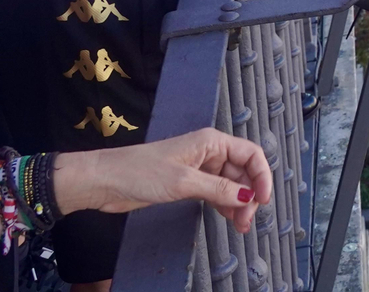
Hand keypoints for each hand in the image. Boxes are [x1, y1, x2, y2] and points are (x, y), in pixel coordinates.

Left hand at [53, 128, 272, 232]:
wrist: (105, 181)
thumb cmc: (141, 172)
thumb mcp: (184, 182)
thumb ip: (218, 189)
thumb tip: (248, 197)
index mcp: (212, 142)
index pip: (250, 154)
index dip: (262, 176)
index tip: (263, 200)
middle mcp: (209, 152)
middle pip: (242, 171)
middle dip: (248, 195)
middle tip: (246, 221)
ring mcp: (199, 168)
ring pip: (230, 184)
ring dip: (237, 203)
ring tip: (240, 226)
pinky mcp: (187, 182)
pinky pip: (215, 192)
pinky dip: (223, 204)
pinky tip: (227, 217)